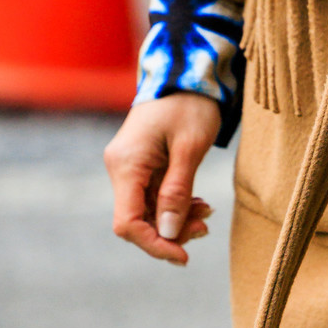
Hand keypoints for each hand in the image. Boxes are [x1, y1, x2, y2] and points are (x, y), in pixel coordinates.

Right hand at [104, 93, 221, 266]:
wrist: (187, 72)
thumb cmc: (190, 104)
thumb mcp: (190, 148)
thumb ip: (178, 192)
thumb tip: (170, 233)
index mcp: (126, 165)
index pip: (127, 223)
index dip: (154, 244)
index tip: (184, 255)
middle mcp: (121, 168)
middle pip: (138, 221)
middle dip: (171, 231)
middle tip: (205, 225)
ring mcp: (130, 167)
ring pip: (148, 211)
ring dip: (177, 219)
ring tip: (206, 211)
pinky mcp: (142, 165)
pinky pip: (154, 197)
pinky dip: (176, 204)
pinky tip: (198, 202)